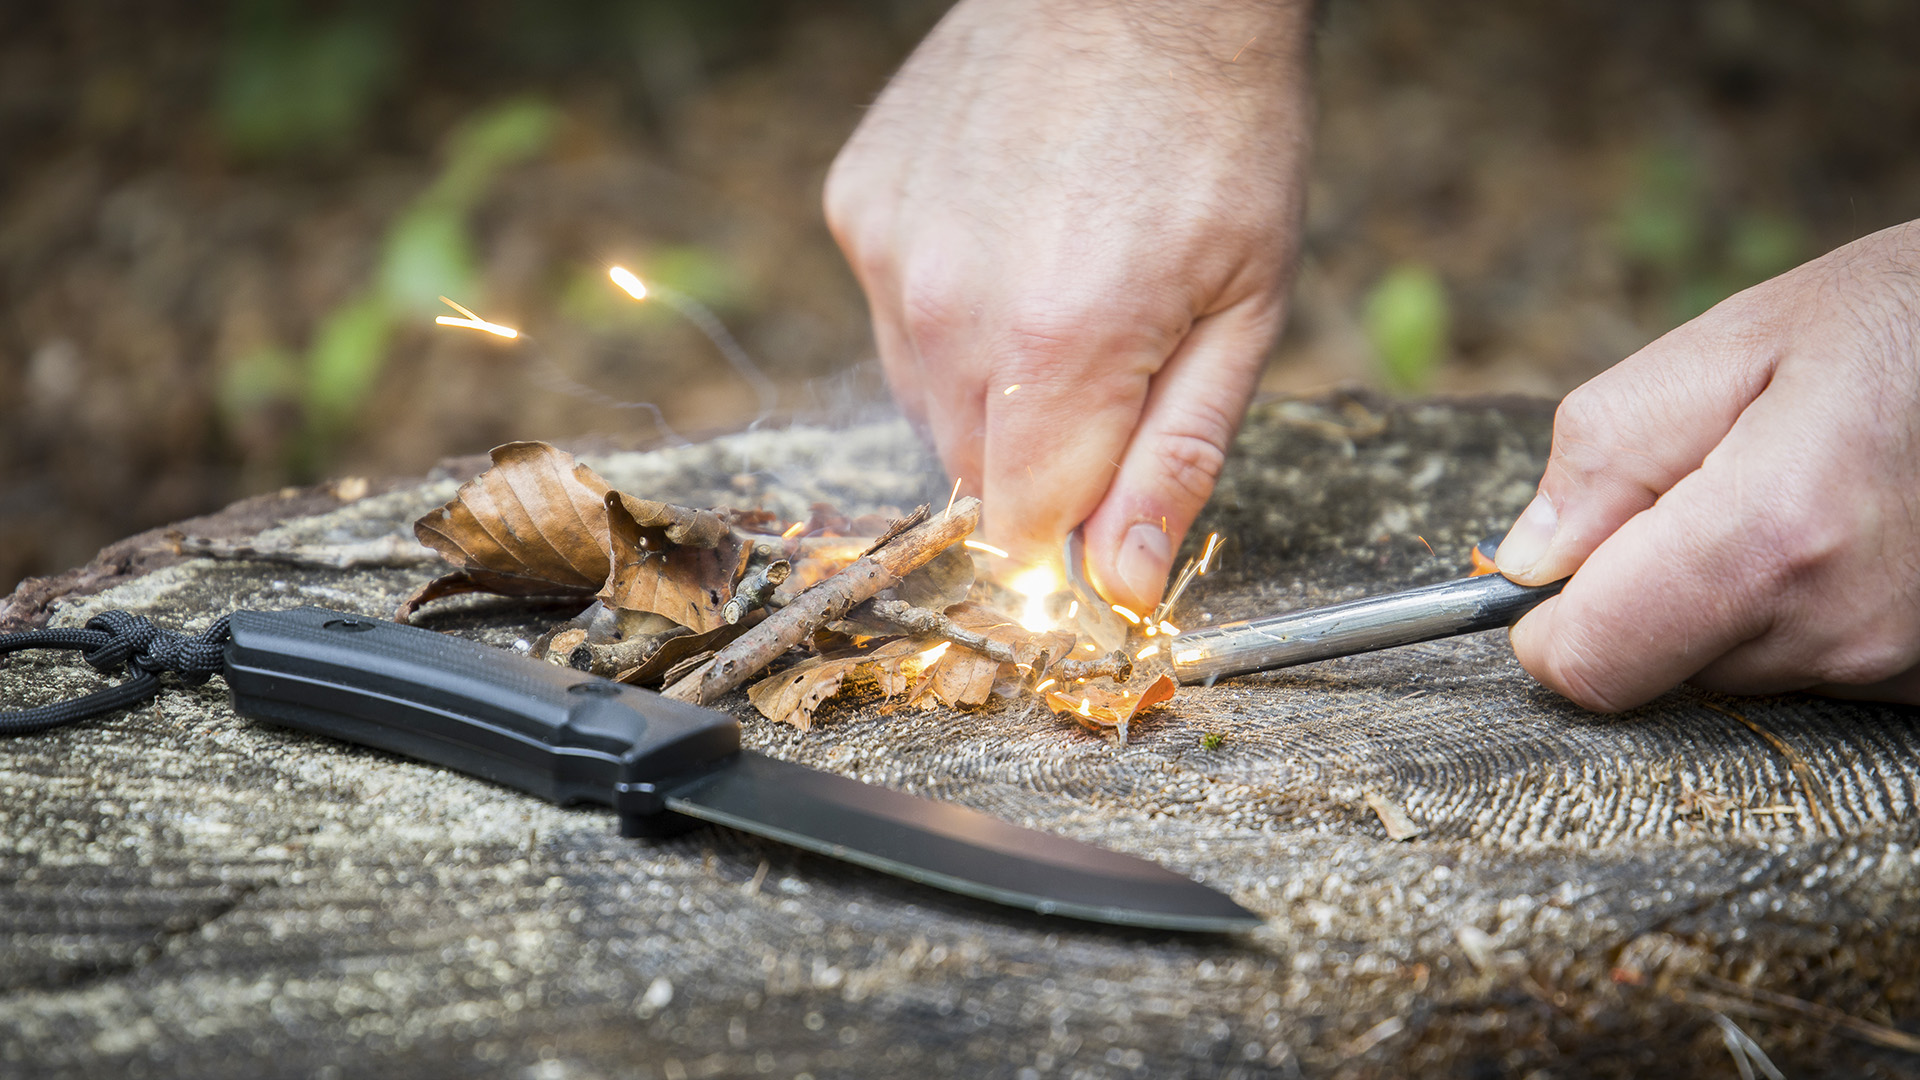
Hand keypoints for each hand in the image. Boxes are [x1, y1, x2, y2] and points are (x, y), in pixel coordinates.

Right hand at [824, 0, 1315, 610]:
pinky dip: (944, 305)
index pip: (1018, 533)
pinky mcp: (858, 207)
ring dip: (987, 385)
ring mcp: (890, 254)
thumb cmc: (1220, 133)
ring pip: (923, 399)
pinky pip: (891, 314)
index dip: (1067, 535)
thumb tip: (1119, 586)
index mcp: (1060, 351)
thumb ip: (1175, 460)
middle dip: (1038, 457)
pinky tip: (1007, 235)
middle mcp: (949, 311)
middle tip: (1108, 365)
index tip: (1104, 499)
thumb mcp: (1245, 312)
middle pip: (968, 475)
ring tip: (1060, 288)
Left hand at [1496, 221, 1919, 708]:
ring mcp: (1897, 665)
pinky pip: (1814, 667)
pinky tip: (1854, 530)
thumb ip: (1606, 454)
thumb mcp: (1734, 342)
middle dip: (1646, 590)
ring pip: (1734, 669)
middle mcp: (1838, 629)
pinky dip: (1801, 611)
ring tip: (1804, 492)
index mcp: (1769, 540)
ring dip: (1730, 597)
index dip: (1551, 620)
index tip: (1568, 564)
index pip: (1591, 664)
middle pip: (1658, 667)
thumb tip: (1526, 560)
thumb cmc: (1905, 321)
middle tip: (1712, 485)